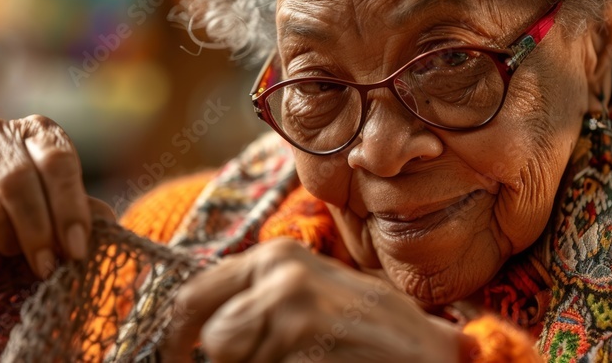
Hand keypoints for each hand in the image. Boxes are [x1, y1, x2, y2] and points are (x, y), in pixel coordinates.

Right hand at [0, 115, 114, 277]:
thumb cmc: (35, 198)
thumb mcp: (62, 197)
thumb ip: (83, 209)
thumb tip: (106, 224)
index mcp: (38, 131)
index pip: (57, 162)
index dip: (69, 208)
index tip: (77, 249)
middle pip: (17, 183)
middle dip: (37, 233)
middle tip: (48, 267)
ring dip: (8, 245)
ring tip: (20, 259)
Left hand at [161, 238, 468, 362]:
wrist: (432, 360)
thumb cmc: (377, 331)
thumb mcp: (319, 292)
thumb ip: (264, 296)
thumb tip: (199, 326)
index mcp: (279, 258)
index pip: (195, 295)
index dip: (179, 335)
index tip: (180, 356)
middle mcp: (281, 280)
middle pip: (213, 338)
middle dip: (225, 358)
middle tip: (257, 360)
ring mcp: (293, 321)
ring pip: (231, 360)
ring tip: (306, 358)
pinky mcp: (301, 353)